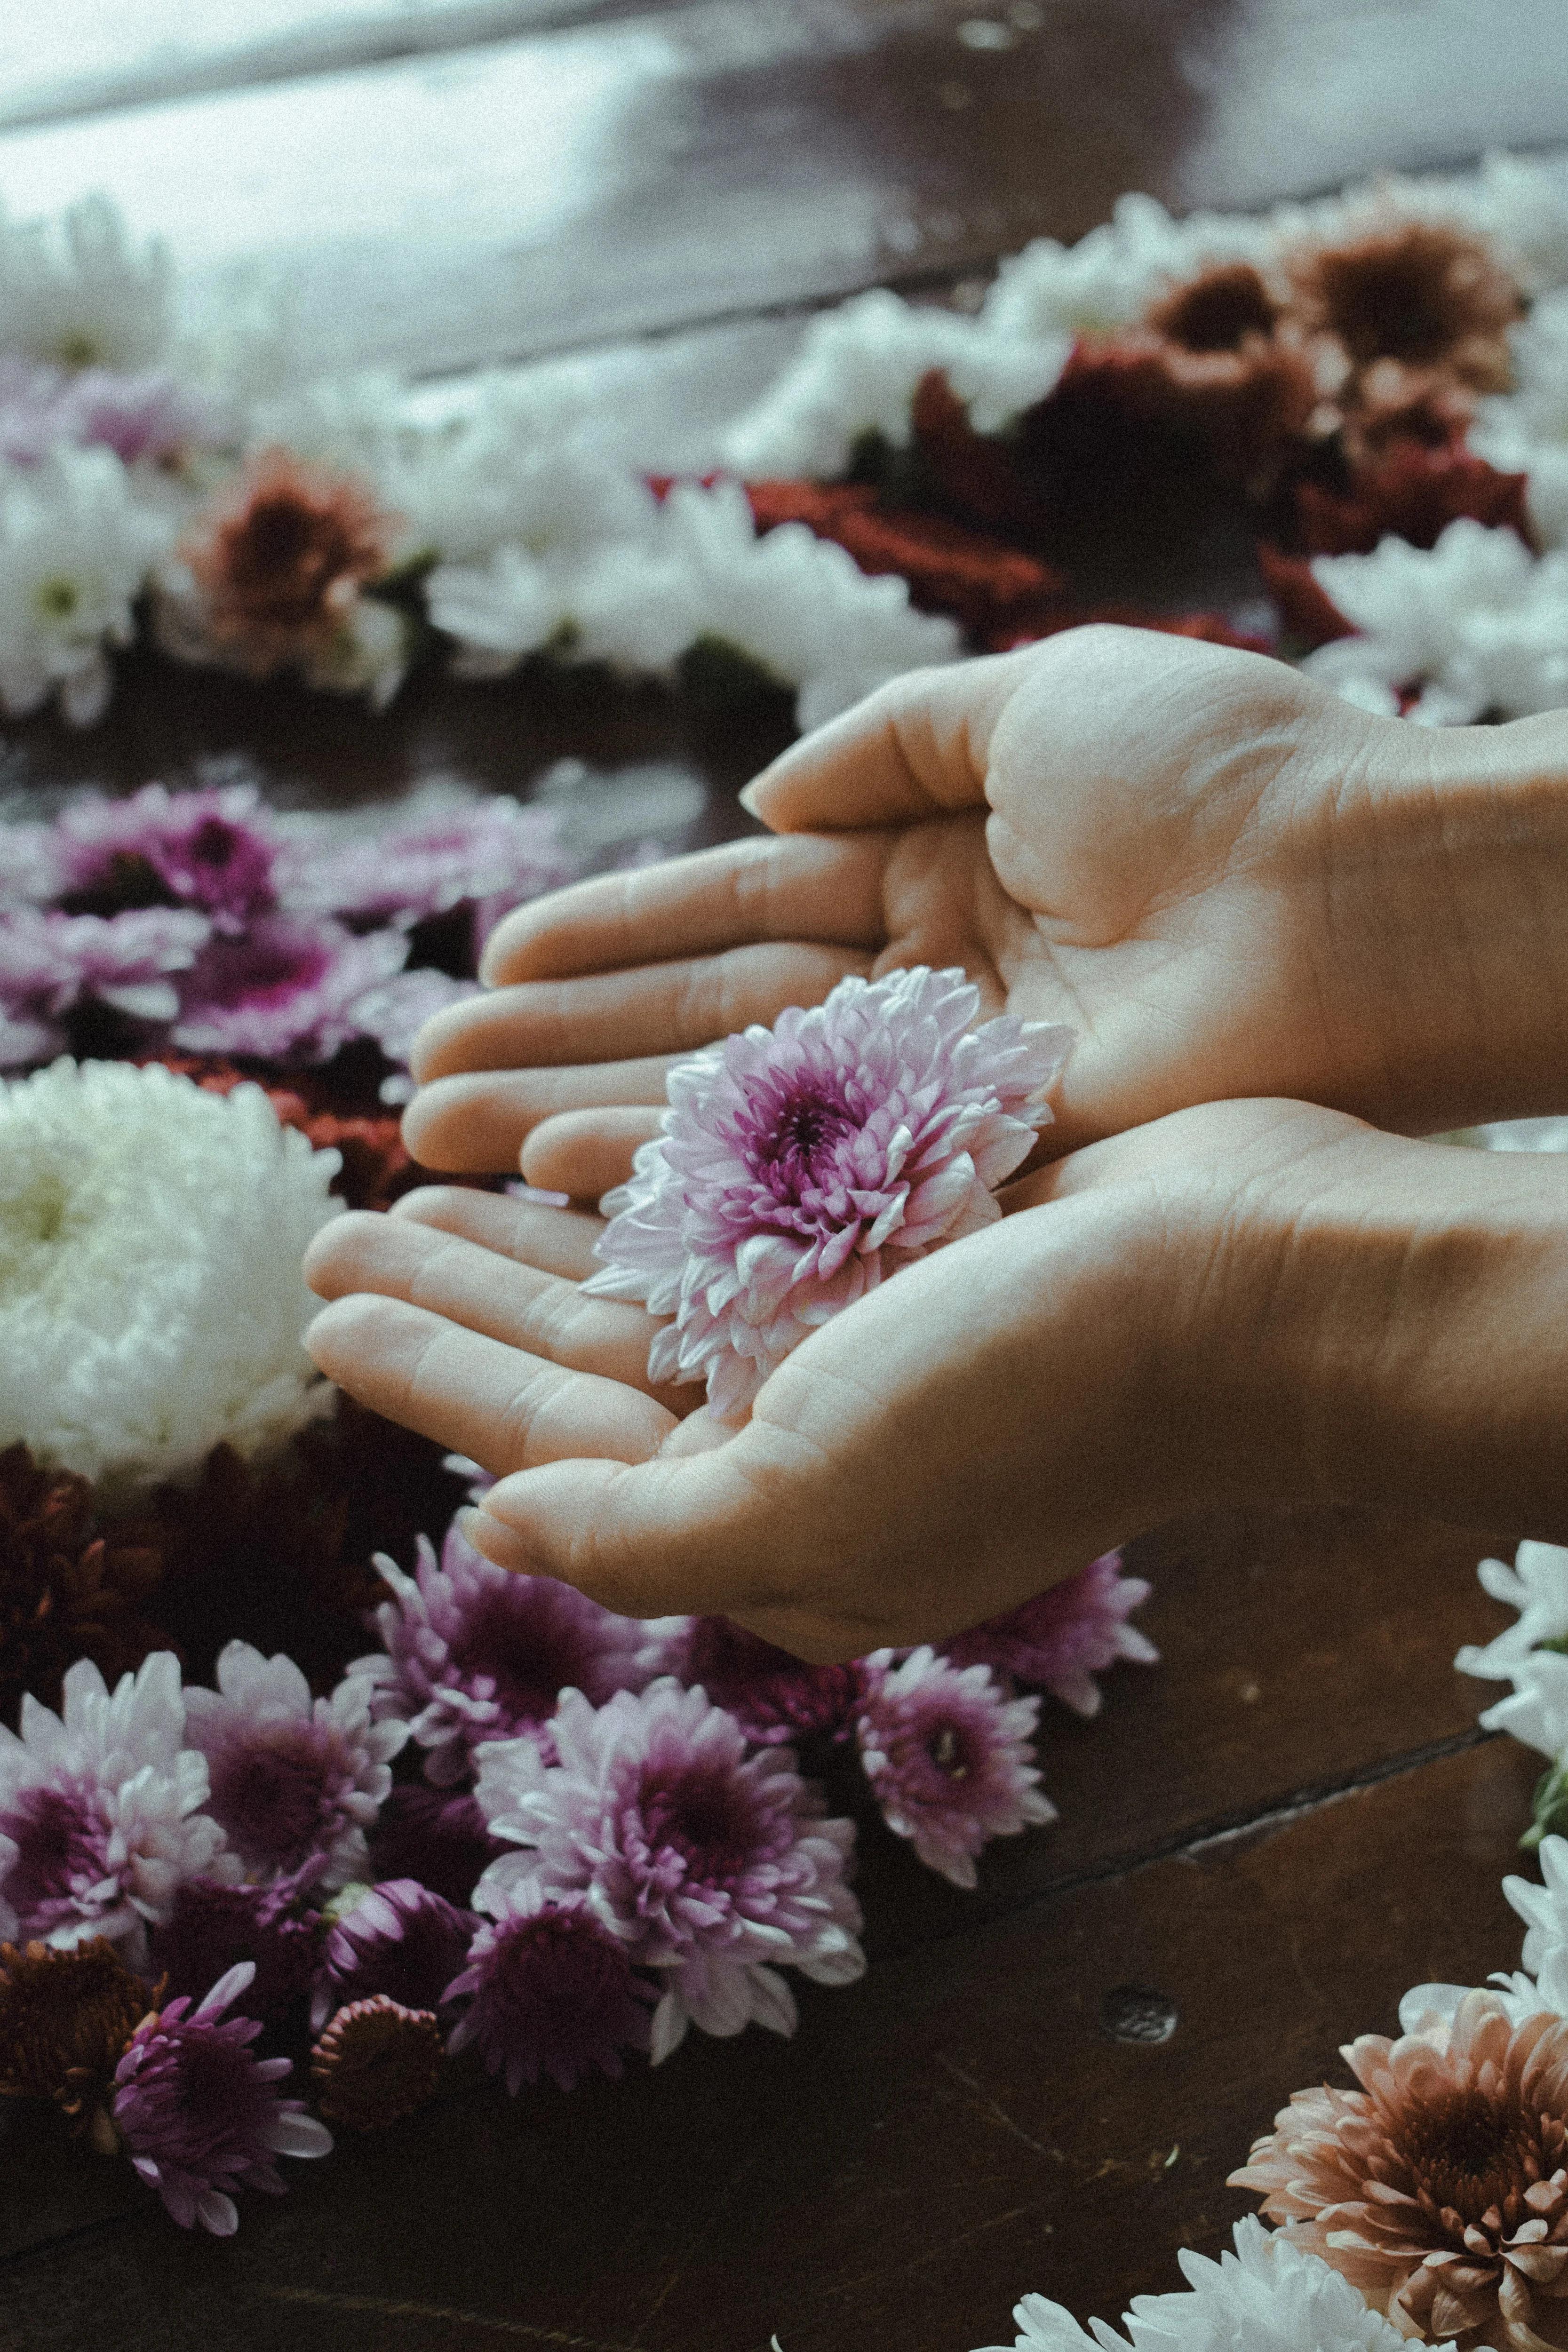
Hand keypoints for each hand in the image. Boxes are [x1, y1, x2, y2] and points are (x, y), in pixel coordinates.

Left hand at [306, 1099, 1462, 1659]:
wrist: (1249, 1279)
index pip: (555, 1442)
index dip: (434, 1373)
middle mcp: (807, 1437)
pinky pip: (731, 1199)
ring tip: (423, 1161)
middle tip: (338, 1226)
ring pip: (646, 1274)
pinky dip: (645, 1166)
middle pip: (585, 1357)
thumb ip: (640, 1535)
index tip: (327, 1303)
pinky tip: (577, 1129)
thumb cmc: (1030, 1399)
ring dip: (532, 1224)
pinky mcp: (907, 1236)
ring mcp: (859, 1335)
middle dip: (460, 1293)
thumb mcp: (809, 1501)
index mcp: (773, 1520)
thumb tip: (500, 1534)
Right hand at [396, 626, 1567, 1198]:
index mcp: (934, 879)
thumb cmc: (1215, 778)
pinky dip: (677, 1178)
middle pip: (704, 1029)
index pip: (738, 916)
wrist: (1351, 905)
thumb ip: (890, 746)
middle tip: (420, 1080)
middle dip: (560, 1044)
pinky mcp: (966, 1174)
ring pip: (723, 1115)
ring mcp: (936, 1100)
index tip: (495, 952)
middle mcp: (918, 1000)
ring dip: (578, 1120)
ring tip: (441, 1135)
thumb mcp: (1036, 702)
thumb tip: (759, 807)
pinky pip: (794, 1184)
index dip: (616, 937)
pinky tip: (556, 1178)